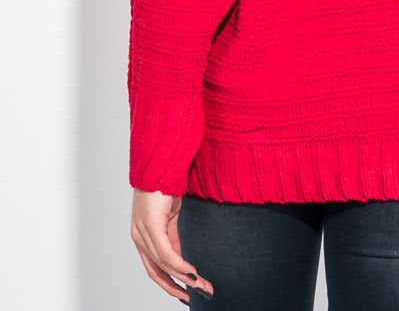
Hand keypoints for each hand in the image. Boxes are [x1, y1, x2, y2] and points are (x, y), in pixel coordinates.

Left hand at [131, 188, 213, 302]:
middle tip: (198, 293)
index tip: (185, 293)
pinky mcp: (151, 224)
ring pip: (164, 264)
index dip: (169, 283)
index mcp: (142, 235)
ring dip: (185, 277)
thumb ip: (172, 236)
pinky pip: (166, 252)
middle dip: (179, 286)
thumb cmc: (164, 184)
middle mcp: (139, 236)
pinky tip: (191, 272)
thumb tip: (181, 255)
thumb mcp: (170, 215)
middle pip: (158, 270)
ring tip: (202, 285)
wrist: (162, 161)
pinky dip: (179, 265)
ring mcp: (143, 231)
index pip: (154, 267)